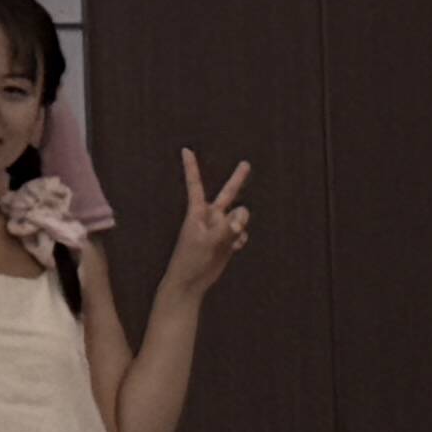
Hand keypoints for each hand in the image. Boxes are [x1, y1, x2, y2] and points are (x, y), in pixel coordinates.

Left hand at [162, 151, 255, 299]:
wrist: (190, 281)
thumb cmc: (191, 260)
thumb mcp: (208, 243)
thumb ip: (226, 229)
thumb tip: (242, 218)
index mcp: (197, 212)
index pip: (195, 185)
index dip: (191, 168)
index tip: (185, 150)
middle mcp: (209, 217)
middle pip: (227, 194)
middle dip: (237, 180)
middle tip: (246, 163)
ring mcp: (219, 228)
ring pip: (240, 218)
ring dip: (241, 226)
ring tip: (232, 240)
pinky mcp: (226, 240)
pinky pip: (241, 234)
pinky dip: (240, 240)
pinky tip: (232, 249)